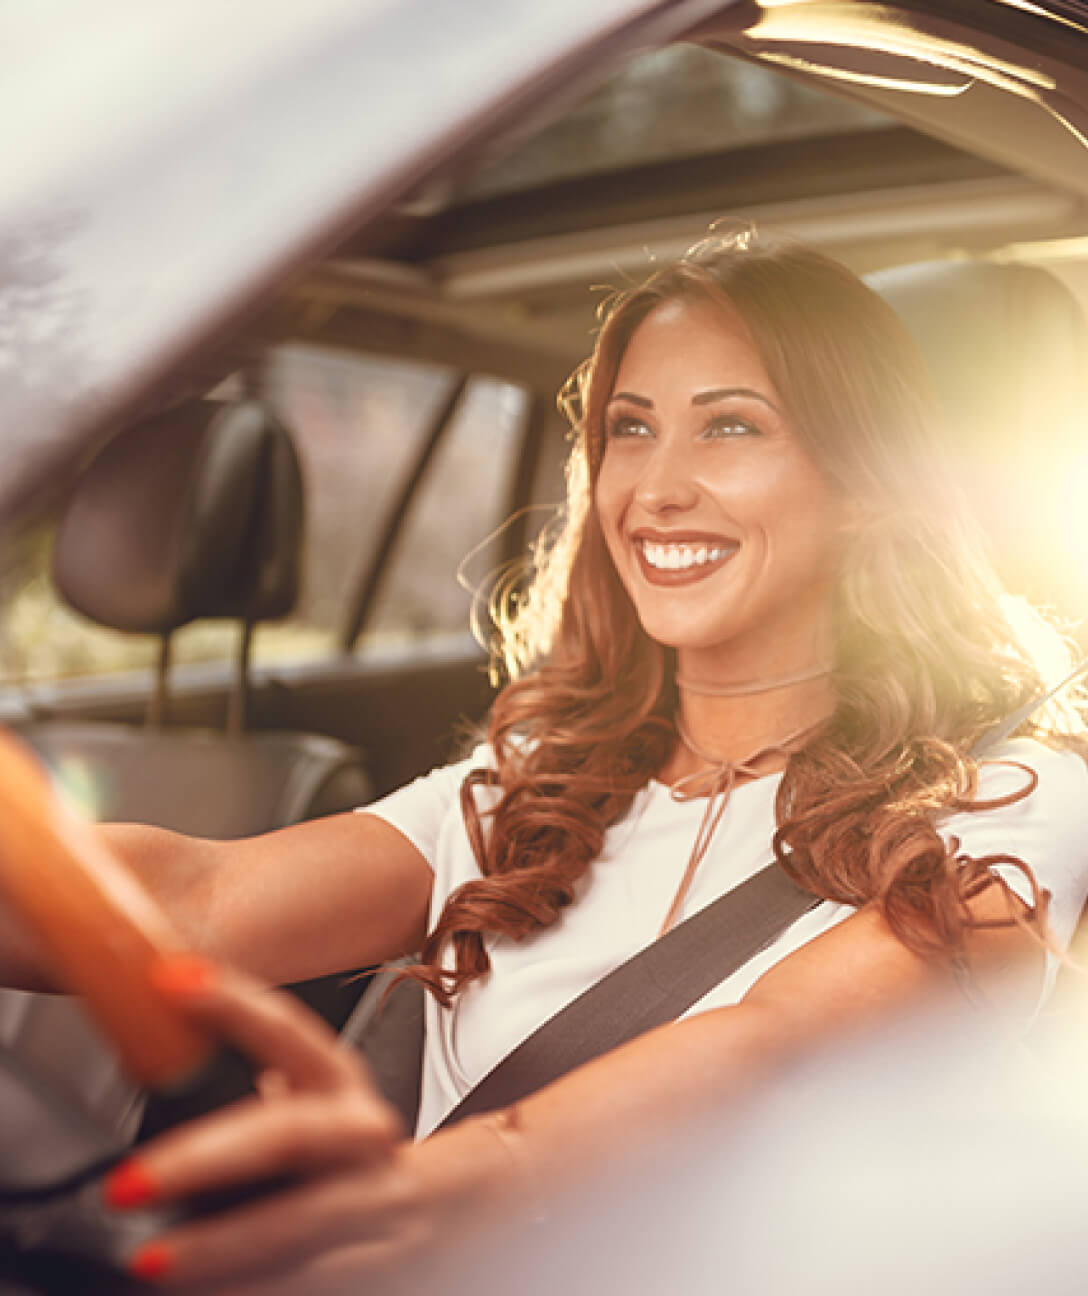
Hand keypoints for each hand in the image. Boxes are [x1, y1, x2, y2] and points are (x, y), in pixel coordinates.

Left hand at [100, 957, 434, 1290]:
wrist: (443, 1213)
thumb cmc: (344, 1153)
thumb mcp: (311, 1105)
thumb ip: (250, 1086)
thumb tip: (150, 1048)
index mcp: (339, 1083)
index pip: (288, 1029)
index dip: (233, 1002)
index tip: (168, 982)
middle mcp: (361, 1135)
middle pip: (288, 1136)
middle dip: (203, 1159)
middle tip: (128, 1183)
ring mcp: (374, 1203)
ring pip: (300, 1223)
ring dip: (222, 1246)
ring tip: (151, 1261)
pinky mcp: (379, 1266)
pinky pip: (308, 1280)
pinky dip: (252, 1291)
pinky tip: (202, 1295)